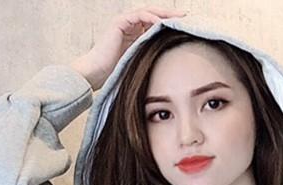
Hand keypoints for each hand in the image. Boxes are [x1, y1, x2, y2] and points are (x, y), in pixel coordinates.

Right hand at [71, 6, 188, 90]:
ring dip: (164, 13)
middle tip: (186, 16)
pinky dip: (151, 17)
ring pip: (148, 12)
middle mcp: (130, 26)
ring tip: (177, 16)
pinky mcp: (119, 22)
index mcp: (135, 35)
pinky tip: (162, 22)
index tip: (185, 27)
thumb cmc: (116, 75)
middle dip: (170, 14)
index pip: (155, 24)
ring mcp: (124, 23)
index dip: (169, 24)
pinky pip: (139, 15)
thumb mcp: (139, 66)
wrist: (96, 75)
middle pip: (153, 15)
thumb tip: (171, 66)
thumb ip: (151, 60)